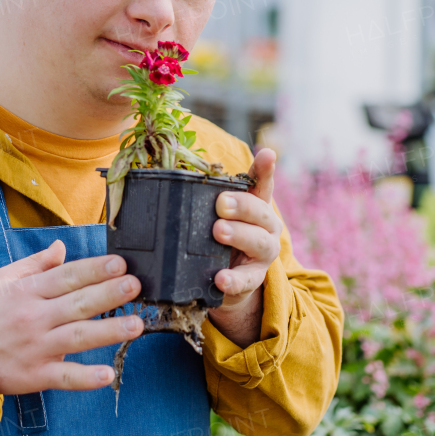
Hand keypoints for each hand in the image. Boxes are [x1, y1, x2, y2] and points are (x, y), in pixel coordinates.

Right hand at [0, 241, 143, 394]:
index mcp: (29, 292)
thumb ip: (36, 264)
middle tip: (134, 286)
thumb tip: (62, 247)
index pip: (67, 277)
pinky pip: (64, 377)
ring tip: (135, 325)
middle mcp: (35, 318)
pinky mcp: (35, 375)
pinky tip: (107, 374)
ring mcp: (36, 347)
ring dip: (108, 332)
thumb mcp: (4, 279)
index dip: (94, 270)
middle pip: (77, 304)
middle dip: (108, 294)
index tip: (120, 264)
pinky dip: (85, 377)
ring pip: (77, 337)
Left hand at [208, 148, 282, 347]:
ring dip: (239, 235)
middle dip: (242, 205)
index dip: (265, 169)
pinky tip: (220, 278)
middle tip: (221, 203)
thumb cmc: (216, 240)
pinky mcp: (253, 280)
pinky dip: (233, 279)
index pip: (262, 184)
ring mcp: (262, 254)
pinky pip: (246, 280)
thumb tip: (167, 177)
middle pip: (261, 212)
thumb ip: (202, 199)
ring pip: (259, 242)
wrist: (223, 282)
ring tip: (218, 231)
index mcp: (255, 206)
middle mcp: (265, 227)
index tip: (267, 154)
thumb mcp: (212, 217)